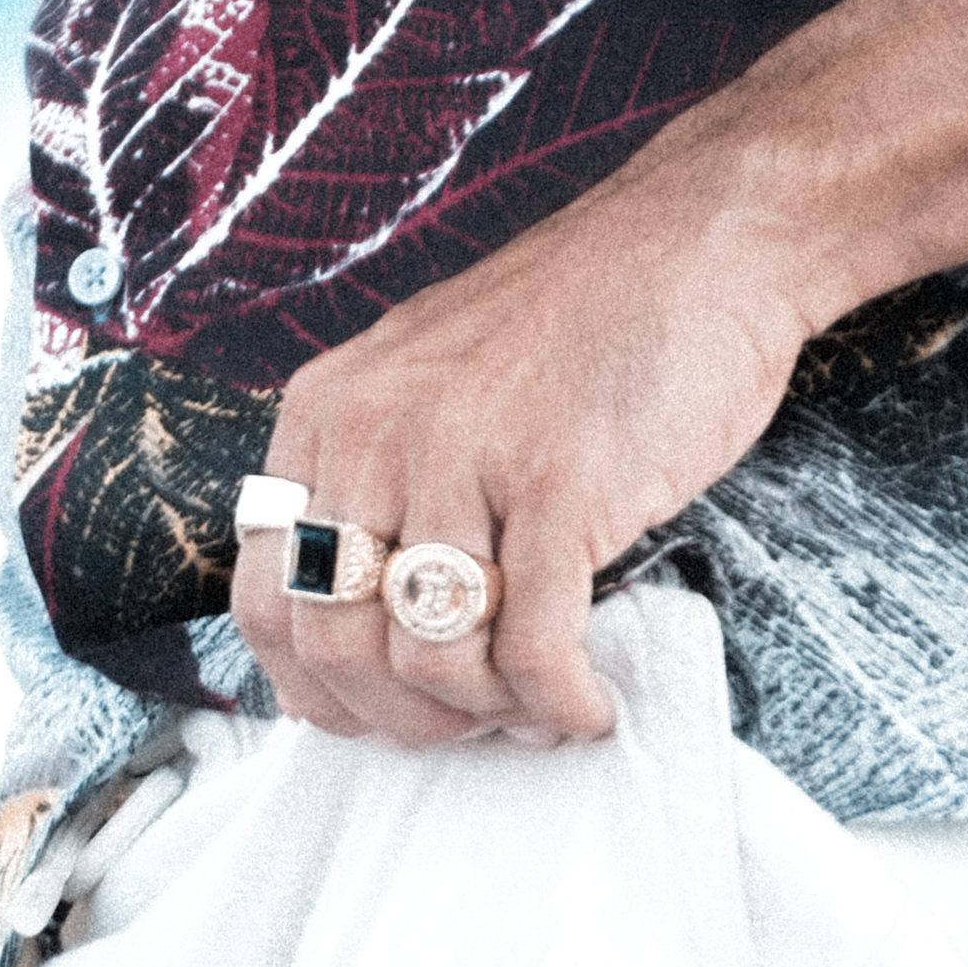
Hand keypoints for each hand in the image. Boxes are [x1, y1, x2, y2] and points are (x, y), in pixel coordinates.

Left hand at [230, 166, 821, 749]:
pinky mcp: (559, 483)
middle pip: (337, 641)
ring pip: (431, 657)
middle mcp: (378, 429)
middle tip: (469, 727)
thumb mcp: (433, 378)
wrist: (705, 238)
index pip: (262, 594)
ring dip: (487, 716)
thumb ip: (381, 478)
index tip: (375, 713)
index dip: (314, 685)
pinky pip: (532, 648)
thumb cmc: (583, 321)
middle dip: (403, 718)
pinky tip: (588, 702)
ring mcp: (466, 454)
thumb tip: (359, 627)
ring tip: (537, 708)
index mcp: (331, 409)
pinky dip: (559, 702)